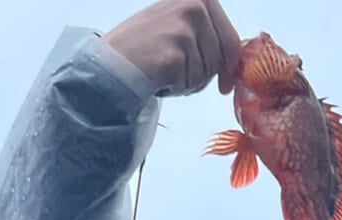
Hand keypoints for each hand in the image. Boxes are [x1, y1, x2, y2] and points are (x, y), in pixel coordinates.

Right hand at [102, 0, 240, 95]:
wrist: (108, 61)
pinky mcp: (175, 55)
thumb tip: (233, 59)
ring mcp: (184, 31)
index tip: (226, 84)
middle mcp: (194, 7)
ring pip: (204, 74)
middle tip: (174, 75)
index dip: (229, 65)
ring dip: (185, 82)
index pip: (230, 38)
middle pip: (219, 60)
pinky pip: (189, 83)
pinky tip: (155, 78)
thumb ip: (205, 32)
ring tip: (160, 72)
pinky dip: (173, 89)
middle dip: (200, 76)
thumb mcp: (176, 23)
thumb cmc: (139, 47)